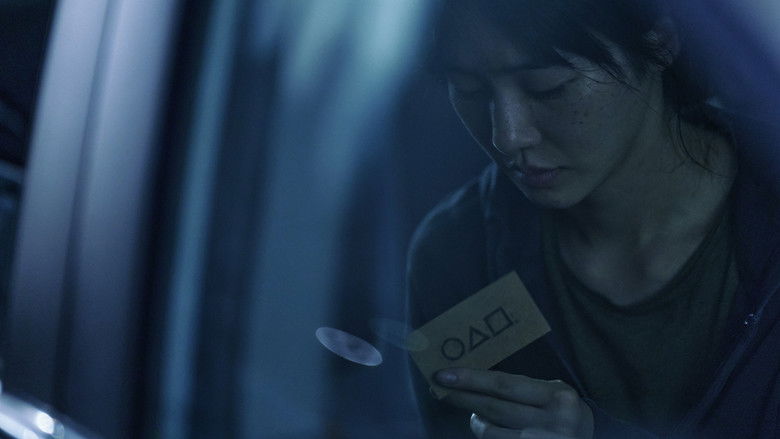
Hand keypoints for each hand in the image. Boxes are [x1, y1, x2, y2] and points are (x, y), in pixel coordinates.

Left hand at [435, 368, 593, 438]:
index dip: (471, 379)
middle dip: (462, 397)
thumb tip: (473, 377)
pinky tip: (486, 427)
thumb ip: (522, 387)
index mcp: (557, 397)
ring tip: (474, 414)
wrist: (587, 438)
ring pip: (491, 433)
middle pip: (494, 408)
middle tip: (439, 389)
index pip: (504, 385)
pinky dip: (487, 435)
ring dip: (476, 421)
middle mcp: (553, 423)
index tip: (443, 375)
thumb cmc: (562, 411)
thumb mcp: (553, 393)